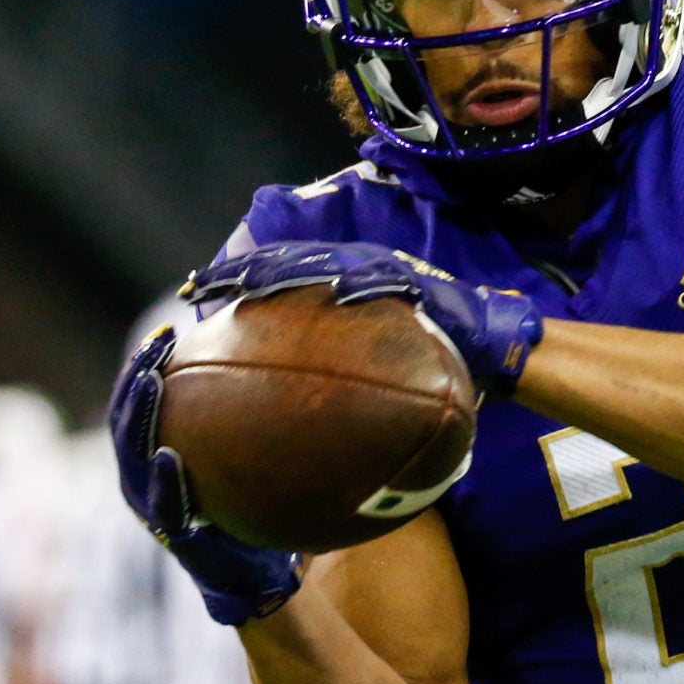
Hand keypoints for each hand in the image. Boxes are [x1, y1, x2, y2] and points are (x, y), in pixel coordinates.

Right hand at [108, 327, 302, 624]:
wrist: (256, 575)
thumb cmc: (248, 506)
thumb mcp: (240, 457)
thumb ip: (238, 415)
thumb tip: (267, 352)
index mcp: (151, 459)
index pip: (136, 403)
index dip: (143, 365)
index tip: (165, 332)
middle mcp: (142, 482)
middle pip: (124, 422)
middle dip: (134, 380)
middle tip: (156, 347)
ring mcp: (153, 511)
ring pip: (132, 459)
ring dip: (139, 417)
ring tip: (152, 382)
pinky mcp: (173, 539)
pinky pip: (163, 506)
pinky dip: (163, 481)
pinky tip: (170, 455)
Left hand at [186, 240, 544, 391]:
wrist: (489, 343)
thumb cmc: (429, 361)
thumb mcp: (375, 372)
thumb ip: (336, 381)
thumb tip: (290, 421)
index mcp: (340, 288)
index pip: (277, 278)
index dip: (235, 282)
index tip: (194, 294)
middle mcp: (354, 272)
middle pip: (287, 263)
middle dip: (244, 270)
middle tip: (201, 284)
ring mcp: (383, 273)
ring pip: (325, 262)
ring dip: (290, 267)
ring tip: (251, 279)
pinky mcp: (415, 280)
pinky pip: (385, 281)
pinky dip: (363, 283)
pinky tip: (338, 290)